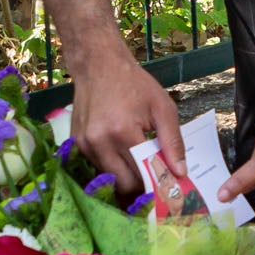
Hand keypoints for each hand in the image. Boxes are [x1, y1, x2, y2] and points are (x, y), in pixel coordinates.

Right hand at [68, 54, 183, 197]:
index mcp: (122, 132)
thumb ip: (173, 142)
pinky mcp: (75, 144)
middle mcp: (98, 142)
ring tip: (138, 161)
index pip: (140, 176)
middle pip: (122, 184)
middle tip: (155, 177)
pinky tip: (121, 152)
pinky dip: (111, 166)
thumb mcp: (162, 108)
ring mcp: (83, 145)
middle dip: (140, 185)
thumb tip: (180, 172)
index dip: (155, 185)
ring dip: (124, 175)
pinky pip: (96, 167)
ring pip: (108, 178)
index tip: (168, 189)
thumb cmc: (134, 84)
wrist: (98, 65)